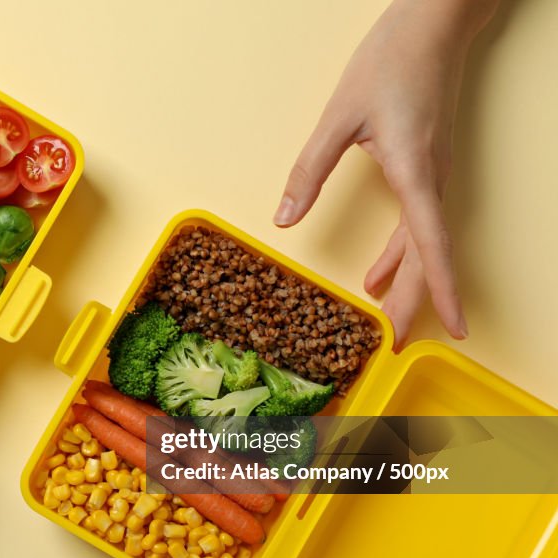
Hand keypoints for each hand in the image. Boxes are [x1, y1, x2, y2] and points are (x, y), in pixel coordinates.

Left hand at [274, 0, 497, 347]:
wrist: (432, 25)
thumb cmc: (390, 63)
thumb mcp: (338, 118)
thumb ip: (310, 170)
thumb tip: (284, 218)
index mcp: (415, 171)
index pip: (432, 244)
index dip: (441, 290)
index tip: (453, 328)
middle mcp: (432, 180)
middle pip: (429, 256)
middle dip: (418, 303)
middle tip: (401, 345)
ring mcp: (433, 175)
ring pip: (426, 243)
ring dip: (409, 282)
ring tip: (390, 321)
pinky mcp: (426, 168)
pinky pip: (419, 223)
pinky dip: (401, 253)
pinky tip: (380, 273)